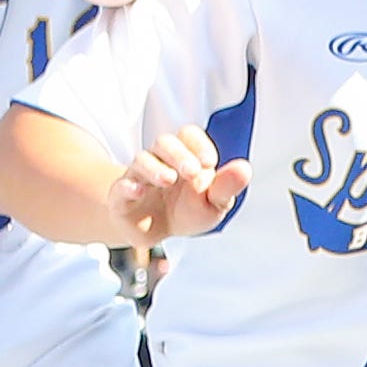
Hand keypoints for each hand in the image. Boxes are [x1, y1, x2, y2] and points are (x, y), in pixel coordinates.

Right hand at [116, 124, 247, 246]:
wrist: (157, 230)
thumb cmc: (188, 210)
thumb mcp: (213, 203)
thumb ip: (226, 187)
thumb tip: (245, 168)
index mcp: (185, 155)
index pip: (188, 135)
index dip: (198, 144)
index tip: (209, 162)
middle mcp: (160, 159)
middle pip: (164, 143)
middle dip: (179, 154)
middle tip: (192, 172)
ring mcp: (139, 176)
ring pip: (142, 160)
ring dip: (155, 168)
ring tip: (169, 180)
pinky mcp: (122, 197)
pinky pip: (121, 186)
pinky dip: (128, 187)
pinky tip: (138, 191)